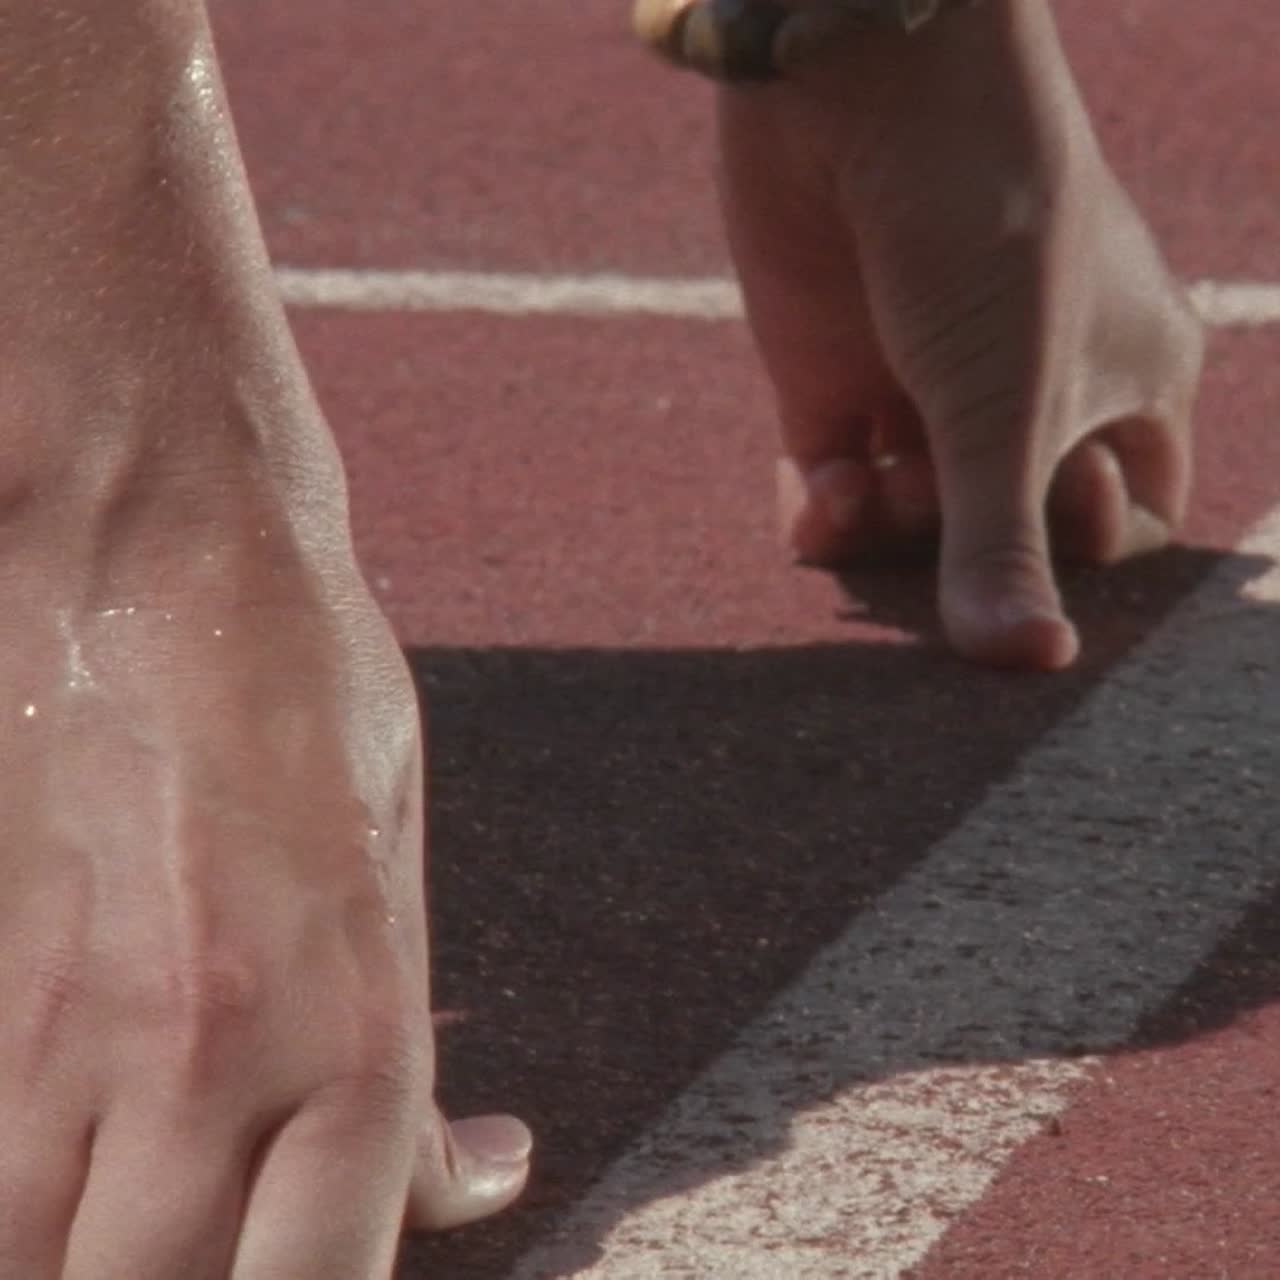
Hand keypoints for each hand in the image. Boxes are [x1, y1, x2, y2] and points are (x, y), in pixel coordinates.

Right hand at [0, 511, 528, 1277]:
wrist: (158, 556)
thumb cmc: (312, 697)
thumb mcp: (407, 870)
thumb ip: (418, 1058)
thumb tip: (480, 1179)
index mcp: (354, 1025)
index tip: (318, 1278)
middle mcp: (210, 1055)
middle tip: (230, 1247)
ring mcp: (68, 1032)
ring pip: (40, 1269)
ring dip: (98, 1268)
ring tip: (153, 1226)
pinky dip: (27, 1215)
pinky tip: (71, 1185)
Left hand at [716, 0, 1203, 666]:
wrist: (863, 87)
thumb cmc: (985, 230)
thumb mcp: (1007, 404)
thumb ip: (1002, 543)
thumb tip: (1027, 665)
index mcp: (1125, 382)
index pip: (1126, 520)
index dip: (1087, 556)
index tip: (1050, 519)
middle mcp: (1026, 393)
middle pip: (1002, 528)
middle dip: (967, 551)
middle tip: (941, 530)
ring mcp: (923, 387)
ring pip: (909, 517)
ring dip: (888, 534)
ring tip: (872, 495)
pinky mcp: (832, 379)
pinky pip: (831, 483)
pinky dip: (823, 507)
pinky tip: (823, 497)